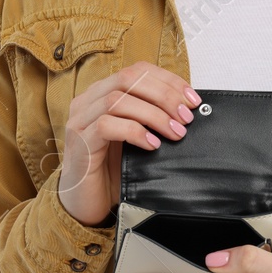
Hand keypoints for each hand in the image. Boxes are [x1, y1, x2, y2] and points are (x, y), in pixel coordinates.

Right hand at [57, 61, 199, 227]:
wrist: (85, 202)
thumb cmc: (113, 168)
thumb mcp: (137, 136)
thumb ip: (152, 117)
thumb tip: (188, 108)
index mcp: (102, 92)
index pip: (137, 70)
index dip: (168, 80)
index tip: (192, 99)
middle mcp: (87, 101)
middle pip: (128, 78)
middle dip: (163, 95)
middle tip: (186, 117)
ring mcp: (80, 120)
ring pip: (118, 100)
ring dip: (154, 114)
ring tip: (176, 133)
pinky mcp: (79, 143)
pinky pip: (106, 126)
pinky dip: (134, 132)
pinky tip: (152, 145)